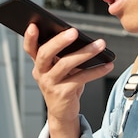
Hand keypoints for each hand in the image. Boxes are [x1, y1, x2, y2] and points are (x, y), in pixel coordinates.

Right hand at [24, 23, 113, 137]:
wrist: (62, 111)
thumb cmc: (63, 83)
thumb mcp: (59, 68)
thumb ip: (63, 54)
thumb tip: (81, 38)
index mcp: (39, 63)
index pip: (30, 48)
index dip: (29, 37)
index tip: (34, 25)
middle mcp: (40, 73)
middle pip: (45, 54)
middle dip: (59, 41)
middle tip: (74, 32)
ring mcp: (50, 84)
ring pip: (66, 64)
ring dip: (85, 53)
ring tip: (100, 45)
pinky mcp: (62, 93)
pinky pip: (81, 78)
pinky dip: (96, 70)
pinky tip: (107, 65)